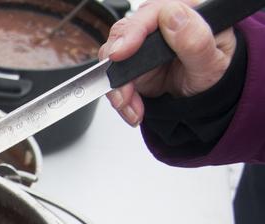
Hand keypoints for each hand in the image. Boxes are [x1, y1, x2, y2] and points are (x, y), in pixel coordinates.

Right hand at [97, 0, 235, 125]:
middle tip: (123, 90)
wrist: (208, 94)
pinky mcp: (131, 63)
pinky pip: (114, 76)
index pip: (151, 13)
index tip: (121, 53)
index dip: (132, 32)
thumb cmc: (216, 71)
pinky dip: (119, 95)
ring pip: (112, 58)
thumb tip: (172, 15)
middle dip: (118, 66)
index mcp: (184, 11)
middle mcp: (159, 24)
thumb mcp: (214, 60)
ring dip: (117, 87)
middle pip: (123, 34)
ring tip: (131, 106)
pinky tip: (132, 107)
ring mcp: (142, 44)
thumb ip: (196, 39)